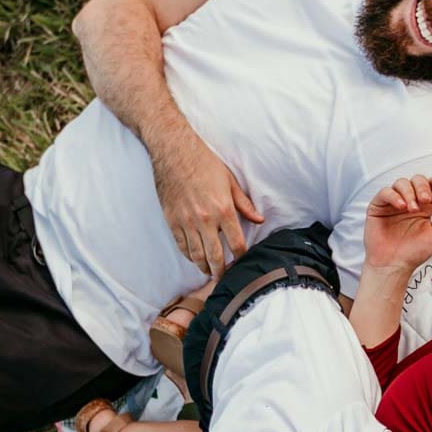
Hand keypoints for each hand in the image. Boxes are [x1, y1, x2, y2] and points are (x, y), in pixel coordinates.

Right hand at [153, 136, 263, 278]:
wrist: (174, 152)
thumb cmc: (204, 163)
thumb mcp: (230, 181)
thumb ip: (244, 204)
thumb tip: (259, 220)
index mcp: (223, 210)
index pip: (236, 243)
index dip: (241, 257)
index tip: (243, 262)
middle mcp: (205, 220)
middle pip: (216, 256)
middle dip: (222, 271)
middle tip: (225, 278)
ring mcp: (186, 222)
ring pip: (197, 255)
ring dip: (204, 267)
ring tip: (210, 272)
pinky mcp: (172, 220)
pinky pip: (182, 245)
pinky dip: (189, 255)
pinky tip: (195, 258)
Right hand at [363, 175, 431, 273]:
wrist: (394, 266)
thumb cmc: (414, 253)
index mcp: (425, 208)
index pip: (431, 187)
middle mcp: (410, 202)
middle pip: (417, 180)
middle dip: (423, 186)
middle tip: (425, 200)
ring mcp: (394, 204)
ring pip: (401, 183)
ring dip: (409, 192)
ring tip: (411, 209)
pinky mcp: (379, 206)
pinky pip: (385, 192)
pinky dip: (394, 196)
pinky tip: (401, 206)